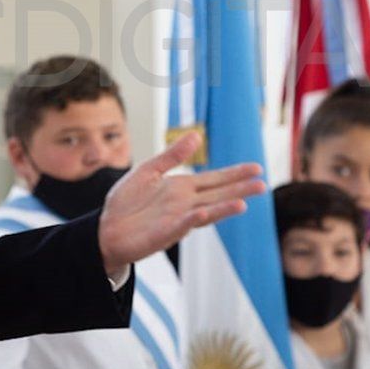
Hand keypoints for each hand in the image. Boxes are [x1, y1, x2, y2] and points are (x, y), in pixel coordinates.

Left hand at [98, 132, 265, 275]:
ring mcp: (177, 219)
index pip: (214, 179)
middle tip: (262, 184)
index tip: (256, 168)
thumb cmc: (127, 202)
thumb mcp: (149, 171)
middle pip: (217, 194)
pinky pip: (180, 225)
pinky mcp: (164, 233)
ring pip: (205, 212)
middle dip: (239, 189)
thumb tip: (196, 135)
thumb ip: (173, 155)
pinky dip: (192, 219)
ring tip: (243, 203)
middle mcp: (185, 203)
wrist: (106, 229)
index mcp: (182, 188)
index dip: (234, 174)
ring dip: (223, 208)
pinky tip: (203, 213)